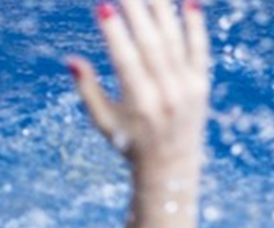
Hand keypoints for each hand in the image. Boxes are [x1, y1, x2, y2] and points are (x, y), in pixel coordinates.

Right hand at [67, 0, 209, 169]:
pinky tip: (188, 2)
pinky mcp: (201, 84)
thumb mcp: (103, 121)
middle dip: (136, 11)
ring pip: (174, 40)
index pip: (126, 59)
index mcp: (139, 103)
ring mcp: (187, 87)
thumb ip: (87, 90)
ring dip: (161, 10)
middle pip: (150, 43)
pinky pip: (199, 48)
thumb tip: (71, 60)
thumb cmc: (129, 142)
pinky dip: (195, 24)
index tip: (103, 7)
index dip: (114, 32)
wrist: (171, 166)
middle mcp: (166, 92)